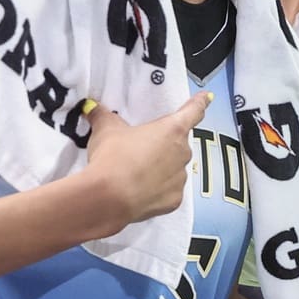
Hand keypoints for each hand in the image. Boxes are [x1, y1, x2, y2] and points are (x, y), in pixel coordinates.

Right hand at [83, 93, 210, 232]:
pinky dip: (158, 189)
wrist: (110, 197)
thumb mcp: (106, 129)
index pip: (193, 111)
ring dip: (161, 168)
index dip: (199, 103)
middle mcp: (183, 153)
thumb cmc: (113, 157)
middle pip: (178, 144)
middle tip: (141, 149)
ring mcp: (180, 178)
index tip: (206, 98)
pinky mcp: (174, 200)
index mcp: (172, 129)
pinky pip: (168, 191)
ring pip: (174, 169)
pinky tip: (140, 190)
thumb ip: (102, 116)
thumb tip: (91, 107)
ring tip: (136, 172)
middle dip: (163, 145)